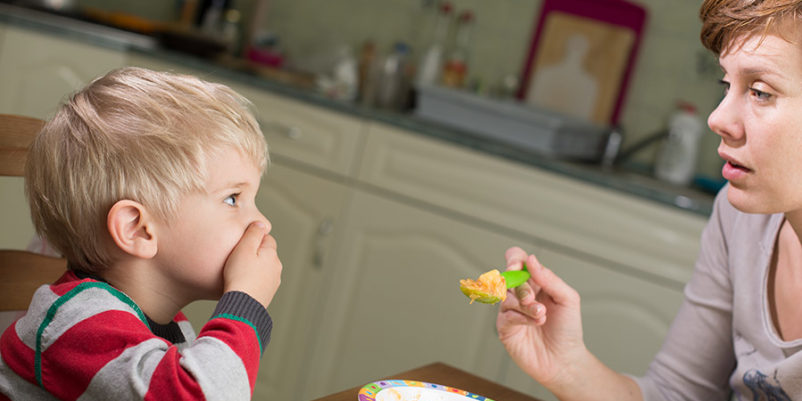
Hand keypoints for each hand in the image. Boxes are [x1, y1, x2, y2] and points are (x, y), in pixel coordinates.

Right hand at [223, 221, 281, 307]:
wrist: (241, 305)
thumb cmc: (240, 276)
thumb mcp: (244, 248)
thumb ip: (253, 233)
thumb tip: (261, 223)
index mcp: (272, 254)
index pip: (267, 239)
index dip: (253, 239)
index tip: (241, 244)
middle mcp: (276, 268)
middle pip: (265, 254)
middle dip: (254, 254)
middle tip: (237, 259)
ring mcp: (273, 282)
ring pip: (263, 269)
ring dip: (253, 269)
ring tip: (237, 273)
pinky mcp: (267, 294)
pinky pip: (259, 282)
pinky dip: (252, 281)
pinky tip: (241, 285)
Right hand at [496, 247, 585, 388]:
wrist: (564, 359)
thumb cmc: (567, 329)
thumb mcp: (568, 298)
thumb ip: (550, 278)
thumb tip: (531, 260)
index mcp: (535, 282)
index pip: (517, 260)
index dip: (513, 259)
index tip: (517, 266)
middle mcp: (520, 294)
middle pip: (508, 277)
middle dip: (522, 287)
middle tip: (533, 299)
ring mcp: (511, 310)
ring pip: (506, 296)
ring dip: (525, 305)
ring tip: (541, 315)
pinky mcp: (505, 327)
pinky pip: (506, 314)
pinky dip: (521, 317)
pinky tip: (535, 323)